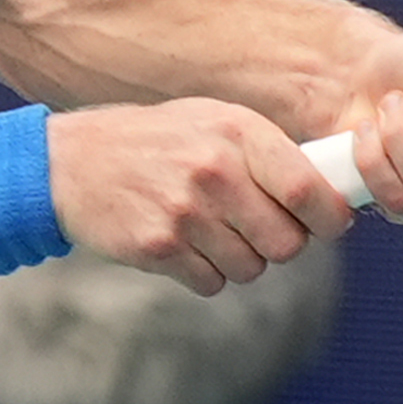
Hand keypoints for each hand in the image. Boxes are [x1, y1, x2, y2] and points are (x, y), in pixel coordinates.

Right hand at [47, 100, 359, 294]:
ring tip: (211, 230)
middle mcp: (213, 170)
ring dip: (241, 259)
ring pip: (251, 268)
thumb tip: (331, 195)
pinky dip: (206, 272)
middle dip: (280, 244)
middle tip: (259, 229)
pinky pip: (212, 282)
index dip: (330, 217)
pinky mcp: (157, 247)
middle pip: (287, 243)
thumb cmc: (157, 142)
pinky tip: (182, 243)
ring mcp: (184, 212)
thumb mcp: (212, 121)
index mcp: (236, 131)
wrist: (71, 163)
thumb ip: (268, 152)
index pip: (308, 191)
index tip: (328, 222)